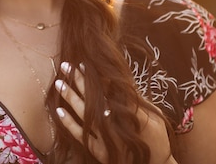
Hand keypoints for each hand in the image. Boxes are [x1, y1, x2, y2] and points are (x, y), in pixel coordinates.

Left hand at [55, 62, 176, 163]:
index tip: (86, 64)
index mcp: (132, 113)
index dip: (97, 76)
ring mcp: (107, 139)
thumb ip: (137, 98)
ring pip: (84, 114)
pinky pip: (81, 136)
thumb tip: (122, 80)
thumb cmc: (157, 139)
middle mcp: (117, 125)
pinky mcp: (100, 152)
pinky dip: (69, 123)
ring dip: (70, 97)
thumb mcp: (154, 115)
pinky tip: (58, 110)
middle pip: (94, 98)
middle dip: (79, 80)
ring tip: (59, 82)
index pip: (111, 90)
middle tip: (67, 65)